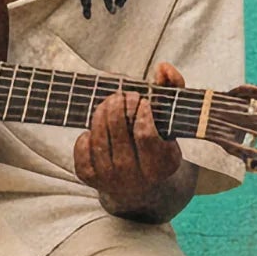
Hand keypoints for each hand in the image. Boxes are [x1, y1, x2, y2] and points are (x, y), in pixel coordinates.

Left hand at [75, 59, 186, 217]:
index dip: (141, 111)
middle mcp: (136, 177)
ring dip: (101, 112)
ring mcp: (111, 179)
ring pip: (99, 136)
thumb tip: (163, 67)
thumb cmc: (159, 143)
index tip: (143, 101)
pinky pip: (82, 147)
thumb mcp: (171, 121)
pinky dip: (87, 133)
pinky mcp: (90, 178)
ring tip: (110, 103)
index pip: (145, 133)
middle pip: (118, 130)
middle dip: (118, 104)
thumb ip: (174, 89)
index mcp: (162, 165)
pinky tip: (98, 129)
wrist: (143, 188)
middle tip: (122, 95)